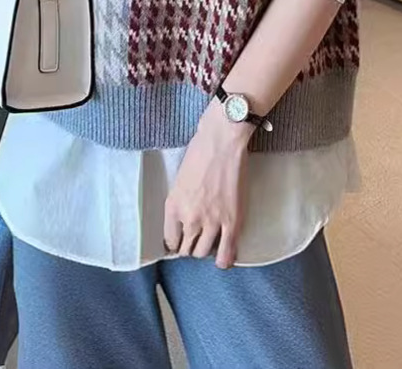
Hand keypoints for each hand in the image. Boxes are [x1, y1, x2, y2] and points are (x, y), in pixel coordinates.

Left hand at [164, 100, 253, 269]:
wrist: (223, 141)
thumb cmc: (200, 151)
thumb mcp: (180, 179)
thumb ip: (180, 201)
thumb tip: (186, 217)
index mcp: (173, 206)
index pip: (169, 240)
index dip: (176, 241)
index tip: (181, 239)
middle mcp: (189, 218)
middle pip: (186, 249)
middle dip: (190, 246)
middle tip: (197, 237)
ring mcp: (211, 221)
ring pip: (203, 252)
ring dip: (205, 250)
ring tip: (210, 241)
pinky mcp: (232, 221)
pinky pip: (226, 253)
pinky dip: (223, 259)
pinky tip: (222, 257)